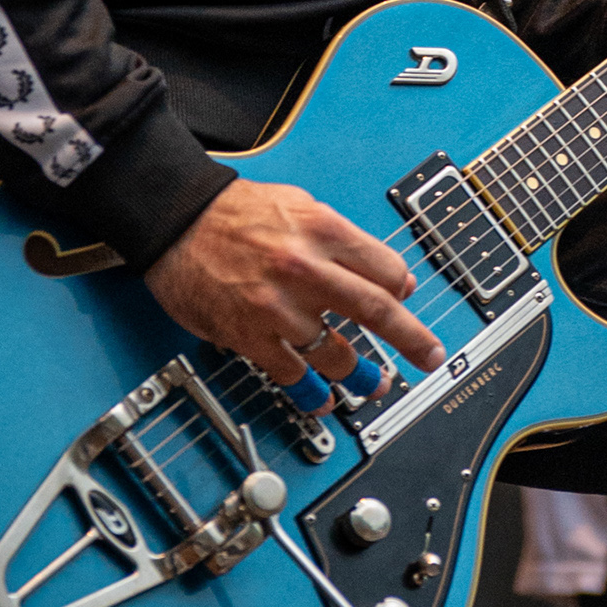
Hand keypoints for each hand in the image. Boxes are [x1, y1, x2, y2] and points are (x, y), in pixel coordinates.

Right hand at [146, 179, 444, 405]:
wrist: (176, 221)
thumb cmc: (235, 212)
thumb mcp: (300, 205)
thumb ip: (343, 239)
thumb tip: (386, 273)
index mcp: (324, 231)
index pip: (387, 271)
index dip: (402, 290)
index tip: (406, 301)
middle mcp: (308, 270)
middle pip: (378, 312)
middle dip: (413, 341)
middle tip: (430, 357)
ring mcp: (280, 308)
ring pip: (338, 354)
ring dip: (361, 376)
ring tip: (374, 386)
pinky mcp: (251, 336)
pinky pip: (293, 376)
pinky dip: (311, 394)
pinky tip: (322, 401)